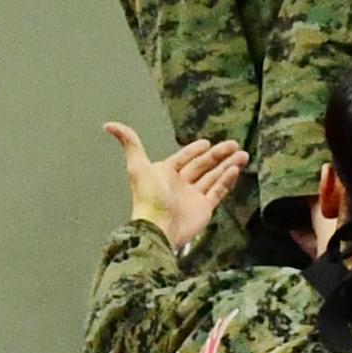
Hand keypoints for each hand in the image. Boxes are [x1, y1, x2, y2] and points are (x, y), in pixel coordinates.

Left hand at [106, 124, 245, 255]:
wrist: (159, 228)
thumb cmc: (147, 197)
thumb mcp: (137, 166)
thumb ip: (129, 142)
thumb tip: (108, 124)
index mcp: (165, 172)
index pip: (184, 158)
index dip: (194, 150)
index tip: (207, 142)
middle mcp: (180, 183)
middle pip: (203, 165)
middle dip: (218, 155)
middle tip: (234, 144)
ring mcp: (193, 196)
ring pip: (213, 176)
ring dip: (227, 165)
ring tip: (243, 154)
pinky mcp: (204, 208)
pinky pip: (218, 191)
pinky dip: (227, 180)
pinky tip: (236, 170)